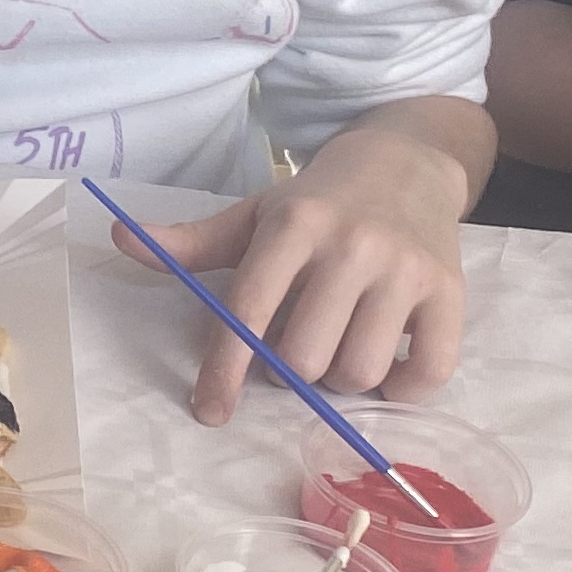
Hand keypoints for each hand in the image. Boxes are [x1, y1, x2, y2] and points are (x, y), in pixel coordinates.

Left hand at [119, 114, 477, 423]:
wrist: (407, 162)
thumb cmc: (318, 203)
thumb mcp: (254, 215)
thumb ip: (191, 241)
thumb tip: (120, 238)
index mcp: (294, 226)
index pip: (248, 311)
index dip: (224, 369)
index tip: (210, 408)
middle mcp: (352, 246)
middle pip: (303, 357)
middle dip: (289, 371)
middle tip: (294, 350)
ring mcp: (406, 269)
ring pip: (359, 371)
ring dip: (340, 380)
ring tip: (337, 348)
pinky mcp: (451, 291)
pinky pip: (428, 372)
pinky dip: (401, 390)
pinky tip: (386, 370)